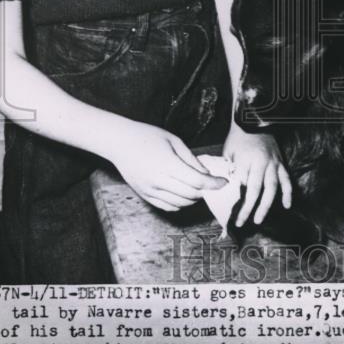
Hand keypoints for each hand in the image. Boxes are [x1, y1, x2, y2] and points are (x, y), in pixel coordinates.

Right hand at [111, 123, 227, 211]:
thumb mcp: (174, 141)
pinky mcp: (145, 195)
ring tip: (198, 188)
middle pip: (191, 195)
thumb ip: (191, 159)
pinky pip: (168, 206)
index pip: (197, 181)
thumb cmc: (147, 136)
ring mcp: (151, 190)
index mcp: (167, 164)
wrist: (119, 143)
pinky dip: (180, 204)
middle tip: (212, 184)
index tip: (223, 182)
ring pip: (181, 203)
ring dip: (194, 199)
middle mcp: (159, 180)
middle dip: (206, 191)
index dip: (213, 184)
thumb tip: (206, 173)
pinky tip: (184, 194)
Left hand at [223, 124, 291, 227]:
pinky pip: (286, 180)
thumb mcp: (229, 152)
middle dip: (248, 208)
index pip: (241, 184)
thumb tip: (230, 188)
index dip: (236, 199)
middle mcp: (262, 163)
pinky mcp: (281, 163)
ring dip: (266, 206)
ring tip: (259, 219)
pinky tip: (286, 205)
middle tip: (242, 222)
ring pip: (272, 189)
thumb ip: (231, 170)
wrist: (254, 120)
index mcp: (247, 160)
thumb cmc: (238, 137)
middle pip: (256, 190)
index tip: (230, 211)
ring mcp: (273, 164)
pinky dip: (288, 193)